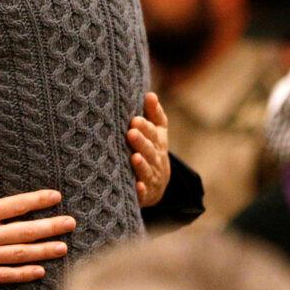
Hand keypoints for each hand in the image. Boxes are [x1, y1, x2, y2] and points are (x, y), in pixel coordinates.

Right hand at [0, 161, 74, 288]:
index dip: (37, 200)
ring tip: (63, 247)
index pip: (15, 205)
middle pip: (25, 231)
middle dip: (51, 226)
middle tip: (70, 223)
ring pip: (20, 254)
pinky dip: (23, 274)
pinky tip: (38, 271)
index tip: (55, 197)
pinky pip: (5, 275)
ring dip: (44, 250)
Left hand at [128, 92, 169, 206]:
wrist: (158, 185)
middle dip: (141, 142)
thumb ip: (154, 114)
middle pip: (150, 151)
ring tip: (134, 157)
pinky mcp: (146, 195)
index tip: (135, 120)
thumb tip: (150, 94)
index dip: (146, 127)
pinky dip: (141, 190)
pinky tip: (137, 186)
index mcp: (158, 143)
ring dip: (141, 164)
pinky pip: (144, 193)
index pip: (154, 134)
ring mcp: (152, 178)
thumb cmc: (152, 150)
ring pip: (148, 171)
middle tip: (131, 132)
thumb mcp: (157, 133)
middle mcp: (157, 160)